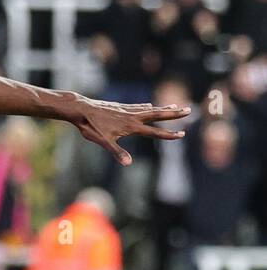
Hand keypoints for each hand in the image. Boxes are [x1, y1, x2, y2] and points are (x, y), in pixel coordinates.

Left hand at [72, 99, 189, 165]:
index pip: (154, 132)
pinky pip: (137, 106)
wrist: (81, 109)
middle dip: (174, 113)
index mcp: (131, 126)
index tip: (182, 134)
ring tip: (175, 105)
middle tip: (189, 110)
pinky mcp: (120, 107)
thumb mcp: (103, 141)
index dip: (169, 134)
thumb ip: (117, 152)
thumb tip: (129, 164)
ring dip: (163, 108)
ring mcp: (127, 110)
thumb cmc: (91, 126)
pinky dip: (147, 106)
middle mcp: (132, 116)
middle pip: (157, 114)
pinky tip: (149, 105)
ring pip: (149, 109)